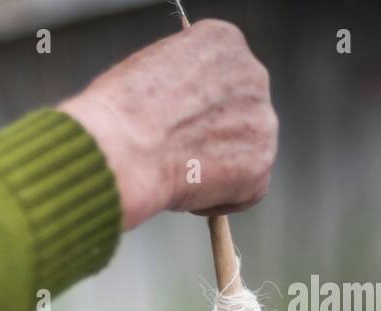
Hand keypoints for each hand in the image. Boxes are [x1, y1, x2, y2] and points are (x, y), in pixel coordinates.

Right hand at [58, 19, 277, 229]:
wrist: (120, 150)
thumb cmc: (118, 115)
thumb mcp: (151, 74)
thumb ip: (181, 87)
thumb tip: (183, 116)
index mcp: (222, 42)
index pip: (222, 77)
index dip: (196, 108)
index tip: (174, 125)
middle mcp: (252, 74)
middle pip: (240, 113)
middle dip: (212, 137)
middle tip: (175, 156)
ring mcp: (262, 120)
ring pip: (246, 152)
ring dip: (216, 169)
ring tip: (175, 173)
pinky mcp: (260, 163)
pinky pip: (248, 189)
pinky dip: (219, 198)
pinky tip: (186, 191)